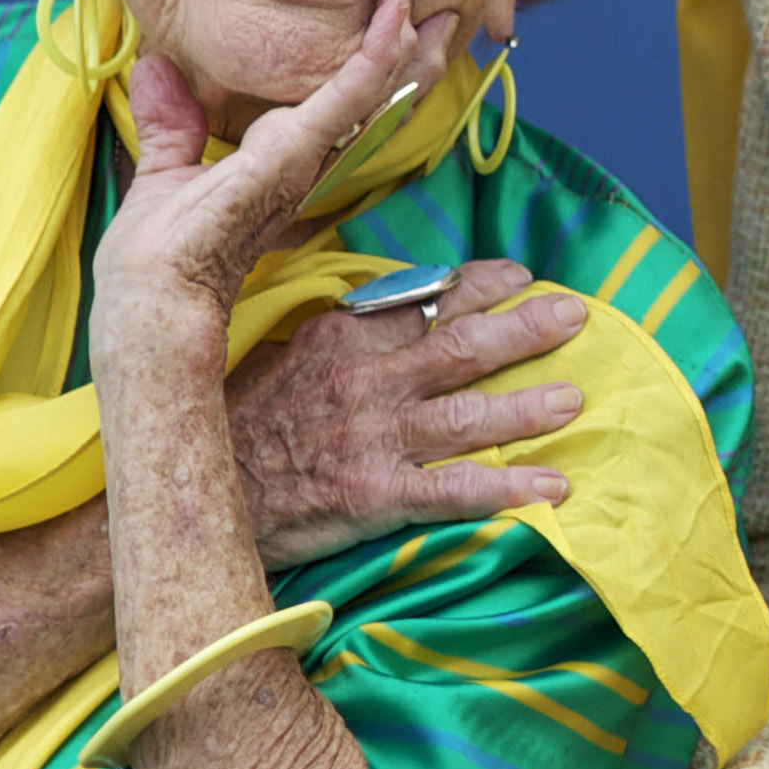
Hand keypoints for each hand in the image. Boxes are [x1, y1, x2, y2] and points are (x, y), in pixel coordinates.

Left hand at [89, 0, 444, 338]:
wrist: (155, 295)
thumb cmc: (160, 255)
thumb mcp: (165, 170)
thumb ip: (170, 121)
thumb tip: (153, 66)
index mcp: (282, 166)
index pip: (339, 115)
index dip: (368, 73)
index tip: (386, 29)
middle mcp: (305, 163)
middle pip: (373, 105)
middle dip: (409, 59)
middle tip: (434, 12)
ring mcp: (304, 158)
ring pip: (372, 96)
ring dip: (402, 48)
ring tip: (415, 0)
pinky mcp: (293, 152)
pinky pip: (347, 96)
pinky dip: (374, 56)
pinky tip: (394, 23)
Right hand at [222, 259, 589, 567]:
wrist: (193, 486)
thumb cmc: (233, 419)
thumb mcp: (283, 353)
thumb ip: (340, 332)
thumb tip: (390, 308)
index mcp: (343, 336)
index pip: (426, 299)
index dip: (481, 284)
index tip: (521, 274)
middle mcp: (367, 380)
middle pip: (461, 346)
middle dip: (524, 328)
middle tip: (575, 315)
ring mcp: (374, 437)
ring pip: (468, 415)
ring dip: (526, 406)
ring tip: (574, 398)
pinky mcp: (375, 493)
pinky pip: (453, 491)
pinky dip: (508, 490)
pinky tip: (554, 490)